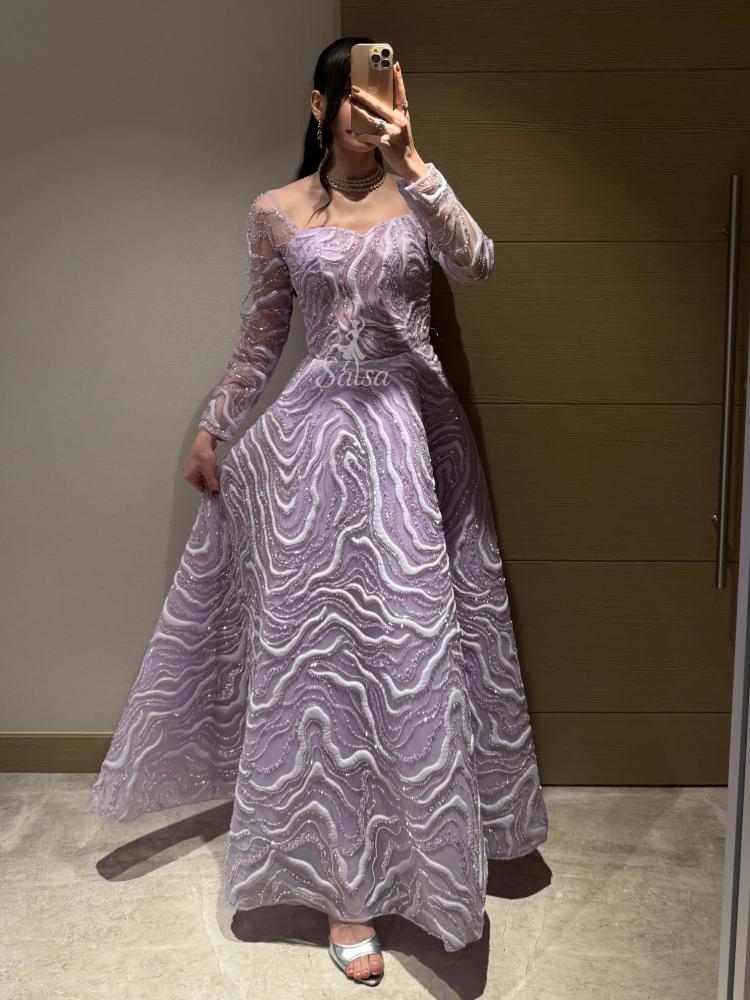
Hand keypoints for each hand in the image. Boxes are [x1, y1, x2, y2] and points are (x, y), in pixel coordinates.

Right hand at [184, 428, 220, 493]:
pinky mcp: (198, 460)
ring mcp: (193, 465)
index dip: (209, 490)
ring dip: (211, 475)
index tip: (218, 491)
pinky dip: (210, 469)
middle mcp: (189, 472)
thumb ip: (212, 483)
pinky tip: (216, 468)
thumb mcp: (209, 472)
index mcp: (189, 477)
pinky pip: (205, 468)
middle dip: (211, 482)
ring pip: (204, 475)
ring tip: (218, 475)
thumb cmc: (204, 456)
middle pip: (202, 481)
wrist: (204, 440)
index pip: (200, 488)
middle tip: (220, 482)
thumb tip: (215, 491)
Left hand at [350, 61, 428, 181]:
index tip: (395, 65)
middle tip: (354, 88)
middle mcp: (398, 122)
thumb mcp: (403, 127)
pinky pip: (368, 136)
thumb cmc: (404, 145)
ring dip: (359, 111)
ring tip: (351, 103)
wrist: (409, 163)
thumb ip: (395, 115)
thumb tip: (382, 105)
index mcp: (403, 116)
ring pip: (371, 119)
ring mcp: (392, 132)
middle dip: (365, 97)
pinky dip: (360, 133)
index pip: (401, 94)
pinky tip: (352, 130)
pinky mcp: (385, 143)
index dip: (398, 79)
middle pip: (379, 106)